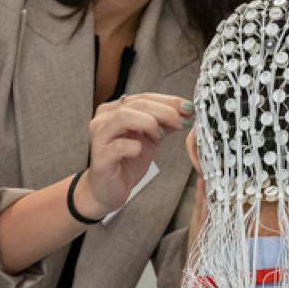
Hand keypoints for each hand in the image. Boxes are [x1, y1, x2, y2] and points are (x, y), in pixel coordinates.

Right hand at [76, 93, 192, 218]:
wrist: (109, 190)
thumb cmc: (127, 162)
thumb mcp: (151, 139)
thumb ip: (166, 124)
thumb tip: (187, 112)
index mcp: (115, 110)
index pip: (144, 97)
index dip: (168, 101)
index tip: (188, 107)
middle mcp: (104, 119)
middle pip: (137, 104)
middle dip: (165, 111)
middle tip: (182, 121)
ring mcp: (99, 137)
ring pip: (124, 117)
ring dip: (149, 123)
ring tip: (161, 136)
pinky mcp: (100, 157)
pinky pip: (119, 146)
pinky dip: (135, 146)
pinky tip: (141, 151)